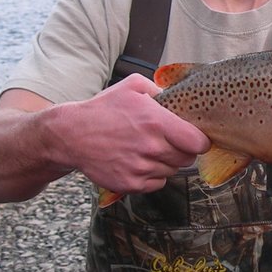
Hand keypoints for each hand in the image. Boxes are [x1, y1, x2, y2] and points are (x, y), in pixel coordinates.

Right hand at [64, 74, 209, 194]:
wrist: (72, 135)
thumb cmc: (104, 109)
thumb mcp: (133, 86)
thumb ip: (161, 89)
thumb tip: (180, 96)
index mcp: (157, 122)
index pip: (198, 143)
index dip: (199, 140)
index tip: (193, 137)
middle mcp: (151, 148)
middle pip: (187, 159)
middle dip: (182, 150)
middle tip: (168, 141)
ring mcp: (141, 168)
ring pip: (172, 171)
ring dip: (166, 162)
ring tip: (148, 149)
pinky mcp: (130, 184)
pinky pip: (157, 183)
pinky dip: (153, 175)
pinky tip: (138, 161)